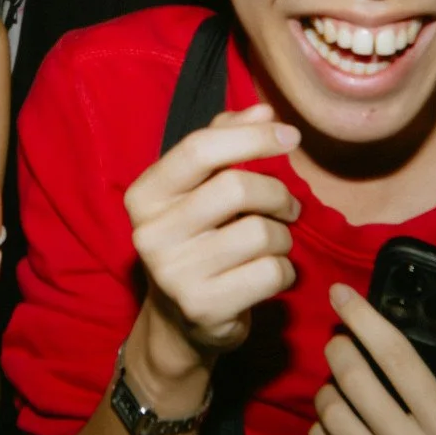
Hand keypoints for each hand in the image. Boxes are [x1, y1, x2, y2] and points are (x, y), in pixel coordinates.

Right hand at [124, 104, 301, 374]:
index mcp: (144, 195)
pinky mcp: (204, 307)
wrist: (180, 323)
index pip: (199, 148)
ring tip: (274, 245)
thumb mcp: (196, 191)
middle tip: (289, 206)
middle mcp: (150, 233)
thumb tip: (265, 111)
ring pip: (262, 233)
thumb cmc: (196, 241)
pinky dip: (286, 272)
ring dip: (284, 237)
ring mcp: (174, 274)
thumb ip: (224, 143)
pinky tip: (271, 276)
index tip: (291, 136)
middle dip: (277, 193)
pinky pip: (272, 273)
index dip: (251, 136)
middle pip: (236, 188)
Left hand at [312, 284, 435, 434]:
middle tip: (341, 335)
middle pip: (353, 383)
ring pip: (333, 417)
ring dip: (329, 387)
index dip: (364, 319)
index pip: (396, 360)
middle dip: (339, 347)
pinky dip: (324, 427)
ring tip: (340, 377)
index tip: (342, 294)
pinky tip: (336, 415)